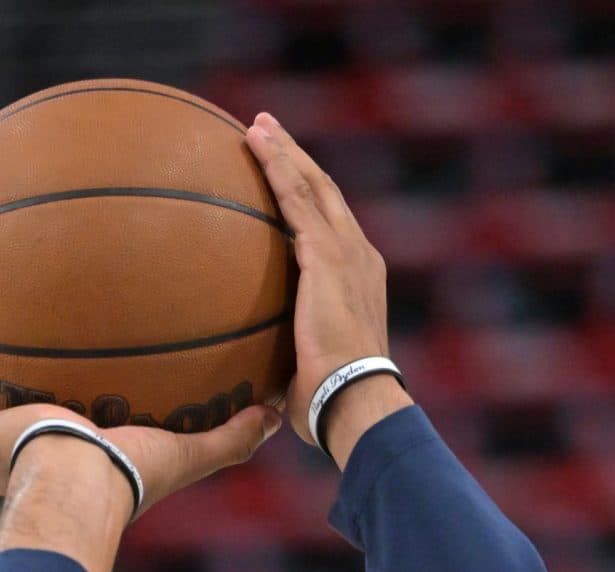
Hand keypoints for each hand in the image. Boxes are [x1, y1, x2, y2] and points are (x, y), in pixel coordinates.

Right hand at [0, 363, 280, 520]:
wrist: (79, 482)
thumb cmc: (130, 476)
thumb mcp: (186, 454)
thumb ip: (232, 437)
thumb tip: (274, 414)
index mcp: (84, 458)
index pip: (77, 446)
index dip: (79, 433)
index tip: (82, 417)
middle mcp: (38, 455)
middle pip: (19, 444)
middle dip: (11, 428)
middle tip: (15, 399)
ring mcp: (0, 446)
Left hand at [242, 113, 408, 461]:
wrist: (357, 401)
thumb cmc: (333, 405)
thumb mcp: (307, 375)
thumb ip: (287, 363)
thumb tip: (255, 390)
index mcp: (360, 282)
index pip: (333, 228)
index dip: (311, 199)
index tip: (288, 178)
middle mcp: (360, 256)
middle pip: (325, 193)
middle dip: (298, 159)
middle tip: (270, 131)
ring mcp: (346, 251)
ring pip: (311, 185)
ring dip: (284, 151)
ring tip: (257, 124)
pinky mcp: (327, 254)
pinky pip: (294, 198)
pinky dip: (276, 165)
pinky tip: (254, 141)